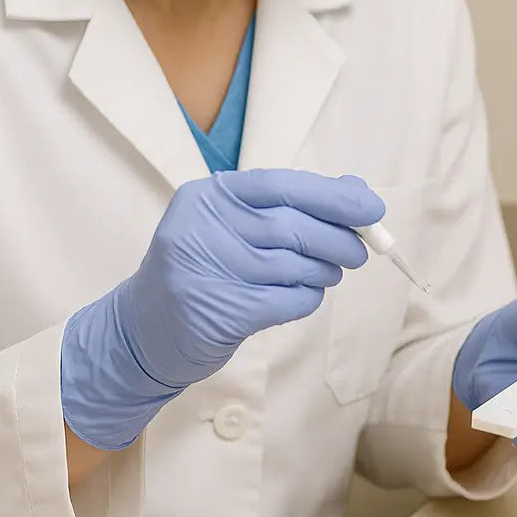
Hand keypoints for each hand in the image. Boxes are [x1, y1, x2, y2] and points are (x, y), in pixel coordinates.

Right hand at [61, 169, 384, 449]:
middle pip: (294, 227)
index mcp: (209, 196)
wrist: (144, 331)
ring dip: (324, 272)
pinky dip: (306, 298)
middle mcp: (203, 227)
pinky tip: (300, 297)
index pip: (283, 186)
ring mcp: (207, 270)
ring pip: (295, 266)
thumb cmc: (206, 267)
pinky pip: (288, 301)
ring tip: (324, 274)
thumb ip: (293, 206)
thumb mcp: (238, 225)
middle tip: (359, 251)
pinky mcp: (220, 312)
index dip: (333, 197)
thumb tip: (357, 192)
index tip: (372, 208)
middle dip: (338, 239)